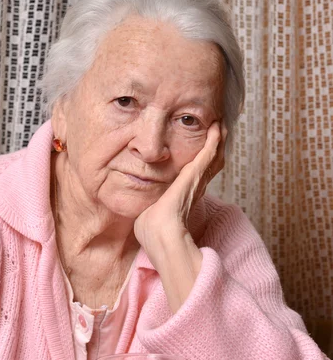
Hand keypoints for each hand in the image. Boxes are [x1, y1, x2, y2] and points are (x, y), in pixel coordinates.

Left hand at [134, 121, 223, 255]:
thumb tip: (140, 208)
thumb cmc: (152, 231)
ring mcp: (198, 180)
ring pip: (214, 156)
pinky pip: (210, 152)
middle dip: (216, 147)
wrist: (160, 233)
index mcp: (184, 196)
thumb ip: (147, 206)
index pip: (197, 175)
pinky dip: (215, 139)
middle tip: (219, 130)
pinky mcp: (196, 173)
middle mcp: (195, 187)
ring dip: (219, 140)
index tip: (203, 150)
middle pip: (211, 163)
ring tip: (221, 125)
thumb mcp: (148, 213)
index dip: (202, 163)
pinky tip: (217, 127)